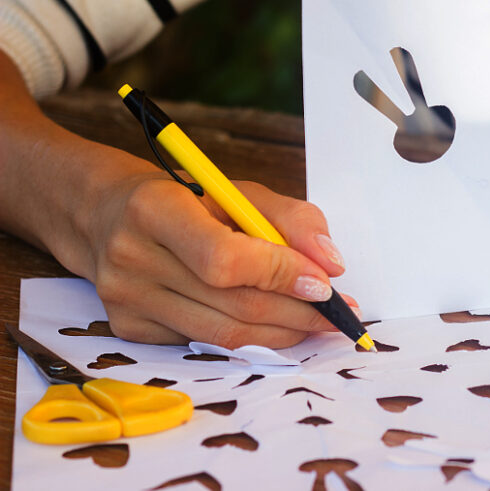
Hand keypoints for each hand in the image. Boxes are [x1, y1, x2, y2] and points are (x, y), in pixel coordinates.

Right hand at [62, 157, 354, 347]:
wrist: (107, 215)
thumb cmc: (187, 201)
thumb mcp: (238, 192)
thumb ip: (292, 219)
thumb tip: (331, 264)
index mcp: (155, 209)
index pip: (226, 258)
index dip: (281, 274)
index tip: (325, 283)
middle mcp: (132, 257)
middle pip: (231, 303)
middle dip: (297, 312)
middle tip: (337, 312)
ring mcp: (125, 299)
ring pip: (223, 335)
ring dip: (282, 332)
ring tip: (316, 322)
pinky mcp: (128, 328)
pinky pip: (204, 343)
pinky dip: (249, 337)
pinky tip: (274, 324)